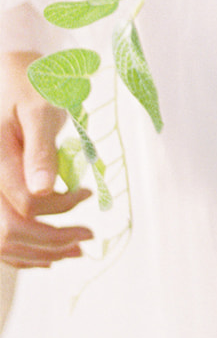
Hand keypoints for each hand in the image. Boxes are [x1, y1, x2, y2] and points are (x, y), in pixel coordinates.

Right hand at [1, 51, 92, 267]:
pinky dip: (24, 251)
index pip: (26, 202)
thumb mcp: (42, 112)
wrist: (13, 83)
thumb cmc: (31, 91)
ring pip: (2, 241)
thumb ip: (41, 150)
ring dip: (40, 252)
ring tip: (75, 249)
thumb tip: (44, 189)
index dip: (60, 206)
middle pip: (9, 230)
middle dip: (52, 240)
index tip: (86, 194)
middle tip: (87, 237)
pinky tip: (50, 253)